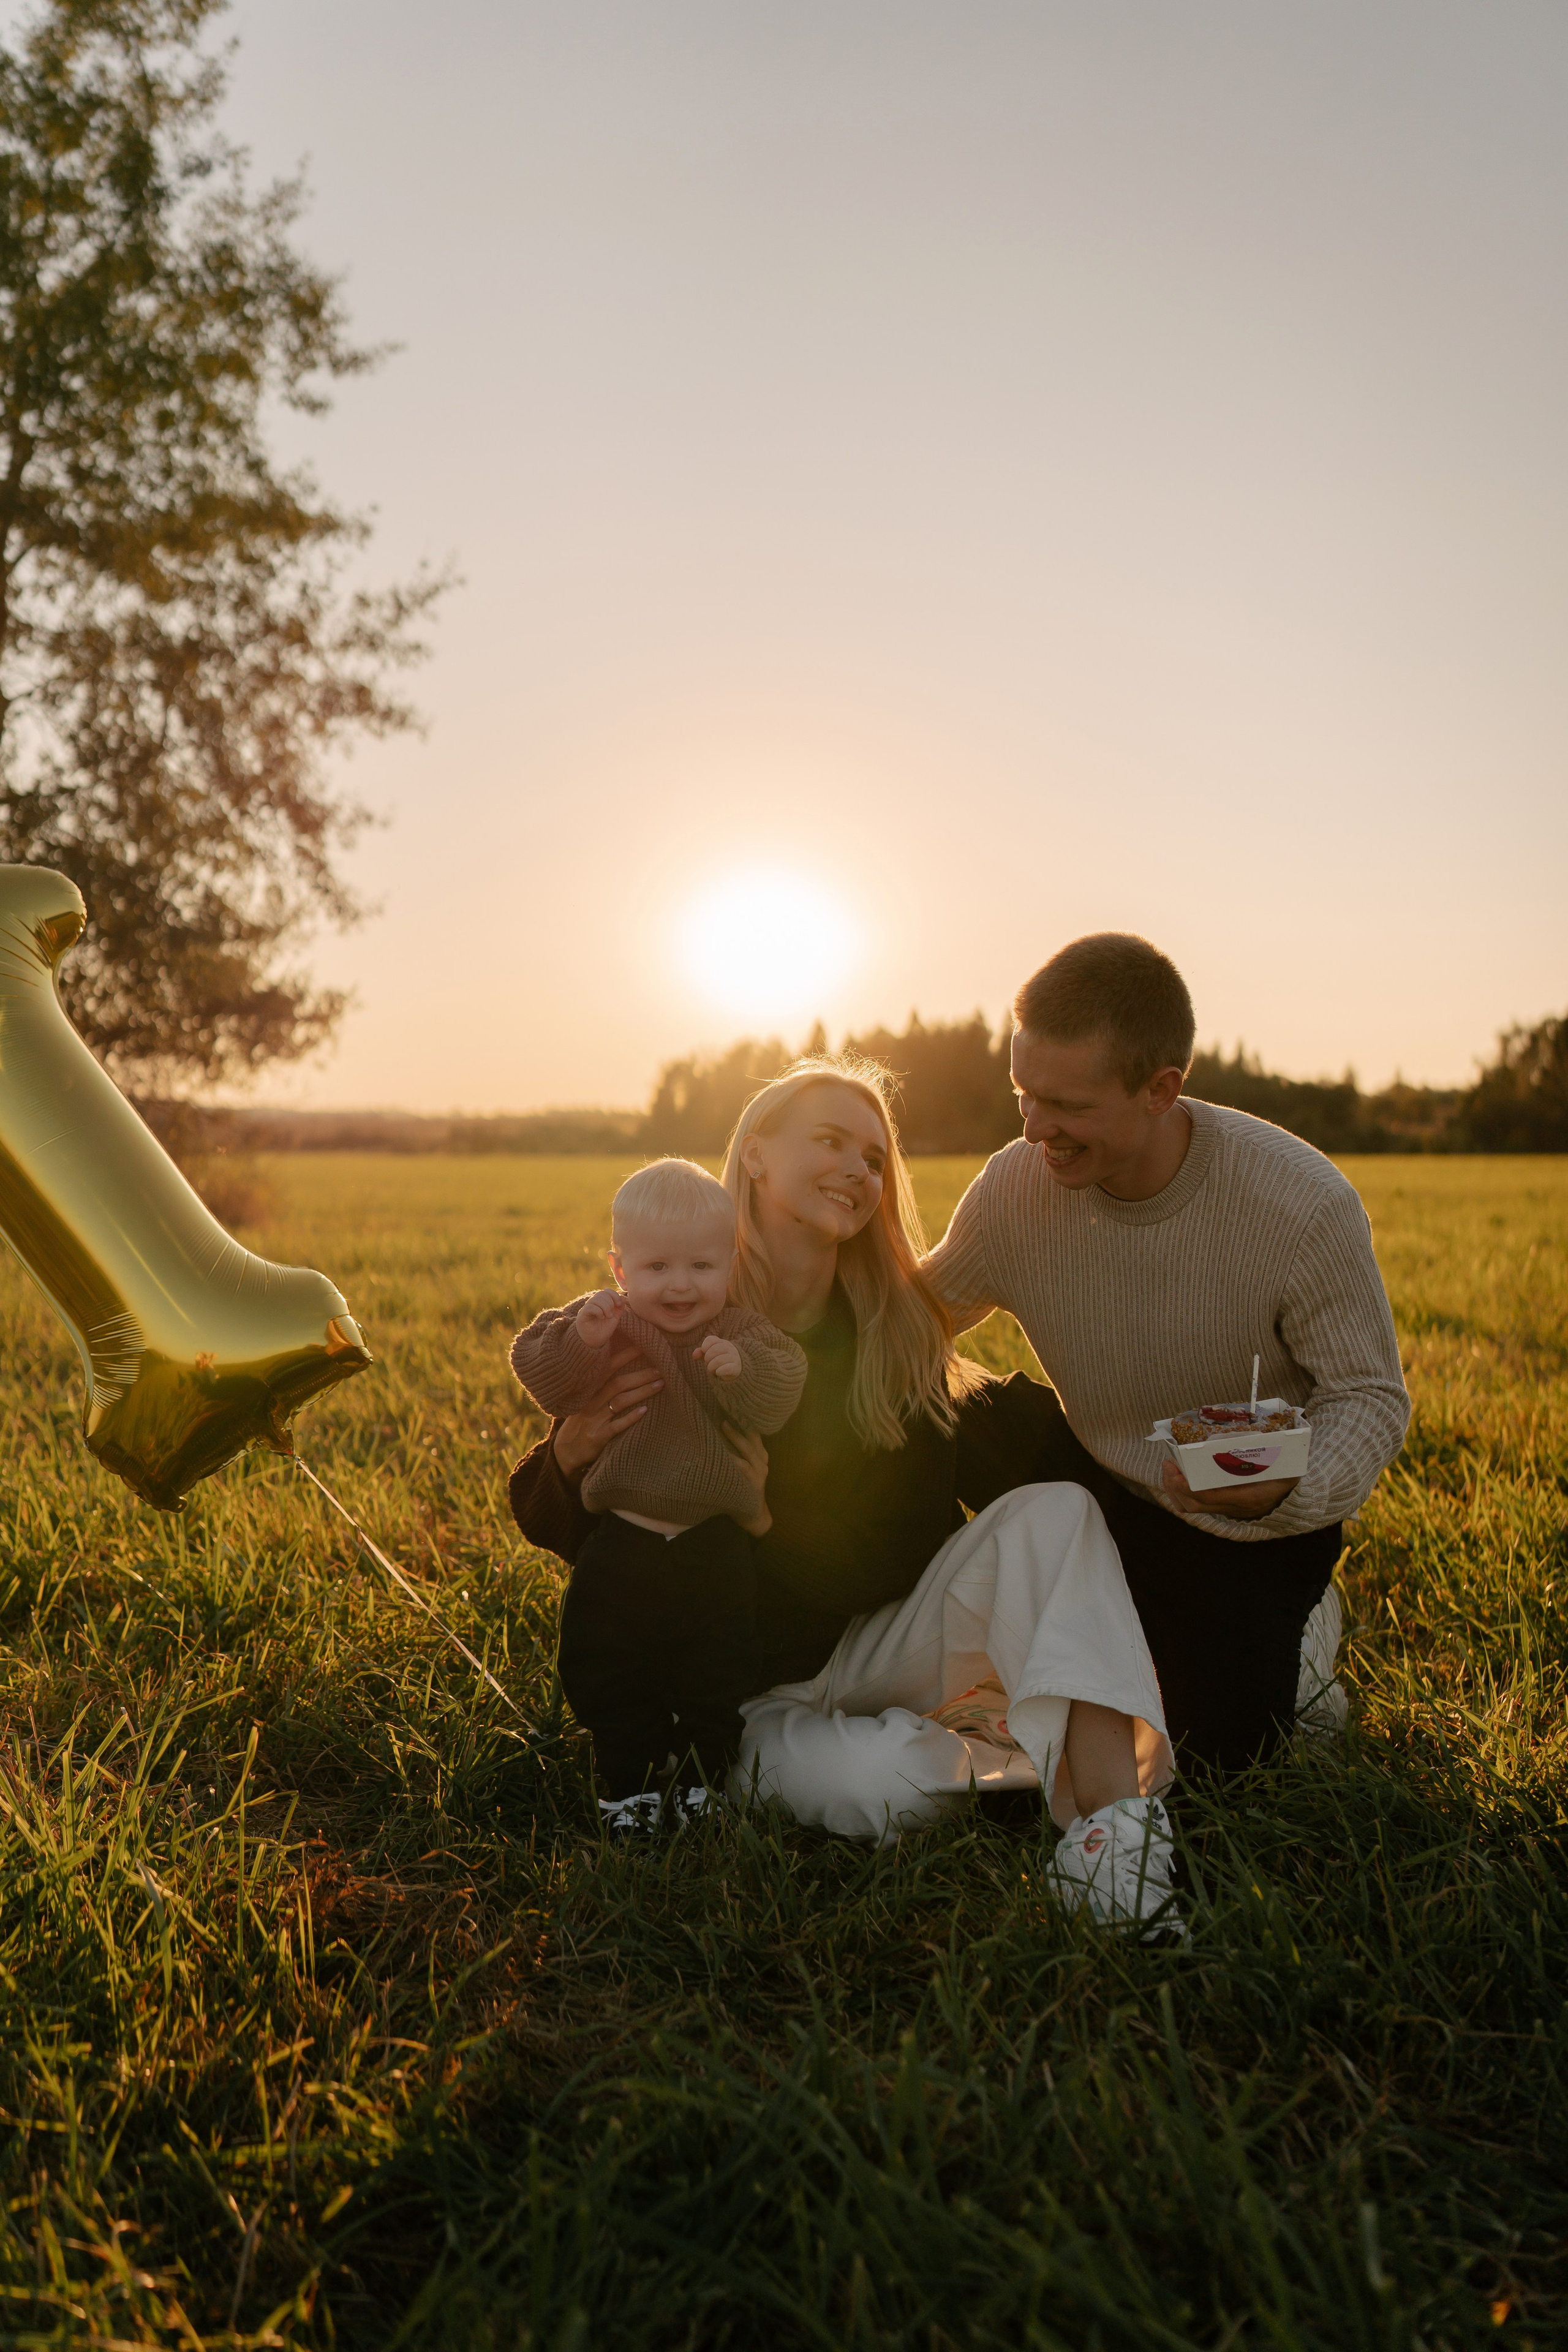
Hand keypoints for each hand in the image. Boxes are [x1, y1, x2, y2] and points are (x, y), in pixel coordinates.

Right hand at [552, 1341, 661, 1482]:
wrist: (565, 1451)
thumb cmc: (582, 1421)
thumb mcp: (586, 1400)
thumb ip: (601, 1386)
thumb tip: (626, 1367)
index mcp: (588, 1390)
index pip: (606, 1368)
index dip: (624, 1356)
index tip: (642, 1346)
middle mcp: (590, 1402)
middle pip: (618, 1383)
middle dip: (640, 1375)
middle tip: (660, 1369)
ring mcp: (594, 1419)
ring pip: (620, 1401)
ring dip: (641, 1392)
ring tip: (660, 1385)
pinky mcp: (598, 1436)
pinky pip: (616, 1426)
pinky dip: (631, 1417)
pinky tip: (645, 1411)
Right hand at [574, 1289, 625, 1348]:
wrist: (595, 1341)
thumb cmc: (604, 1329)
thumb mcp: (615, 1317)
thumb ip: (619, 1307)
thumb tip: (623, 1297)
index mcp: (601, 1302)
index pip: (606, 1291)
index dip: (614, 1295)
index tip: (619, 1305)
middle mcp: (593, 1303)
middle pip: (601, 1293)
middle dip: (610, 1303)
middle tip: (611, 1314)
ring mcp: (587, 1308)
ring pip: (596, 1299)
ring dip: (605, 1307)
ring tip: (607, 1317)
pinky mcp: (582, 1315)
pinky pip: (590, 1307)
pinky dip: (598, 1311)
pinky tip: (601, 1317)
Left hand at [694, 1332, 741, 1378]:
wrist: (737, 1370)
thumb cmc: (720, 1361)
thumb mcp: (710, 1356)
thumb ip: (701, 1354)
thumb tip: (694, 1355)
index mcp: (722, 1342)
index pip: (711, 1339)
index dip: (704, 1347)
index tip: (705, 1353)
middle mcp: (729, 1348)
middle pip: (714, 1350)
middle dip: (707, 1359)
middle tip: (708, 1364)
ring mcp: (734, 1357)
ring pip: (718, 1360)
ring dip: (711, 1367)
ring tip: (712, 1370)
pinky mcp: (736, 1368)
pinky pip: (726, 1369)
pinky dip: (719, 1372)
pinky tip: (718, 1373)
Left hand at [721, 1421, 770, 1537]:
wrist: (753, 1514)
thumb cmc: (743, 1487)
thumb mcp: (745, 1466)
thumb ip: (737, 1452)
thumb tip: (718, 1429)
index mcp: (760, 1454)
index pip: (754, 1432)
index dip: (745, 1418)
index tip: (733, 1404)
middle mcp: (762, 1460)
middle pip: (751, 1437)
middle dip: (738, 1423)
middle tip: (724, 1410)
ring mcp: (759, 1473)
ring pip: (747, 1450)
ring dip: (735, 1437)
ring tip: (723, 1426)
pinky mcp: (754, 1484)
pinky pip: (743, 1468)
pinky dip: (734, 1460)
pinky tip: (724, 1453)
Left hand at [1160, 1460, 1299, 1521]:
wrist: (1293, 1501)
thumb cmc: (1287, 1479)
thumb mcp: (1284, 1467)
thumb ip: (1273, 1454)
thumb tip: (1267, 1435)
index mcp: (1247, 1497)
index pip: (1209, 1497)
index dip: (1188, 1485)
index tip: (1176, 1469)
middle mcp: (1233, 1508)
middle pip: (1193, 1506)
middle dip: (1174, 1486)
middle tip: (1168, 1465)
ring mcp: (1226, 1510)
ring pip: (1191, 1508)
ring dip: (1174, 1490)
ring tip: (1169, 1470)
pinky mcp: (1222, 1507)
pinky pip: (1195, 1505)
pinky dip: (1181, 1492)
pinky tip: (1178, 1476)